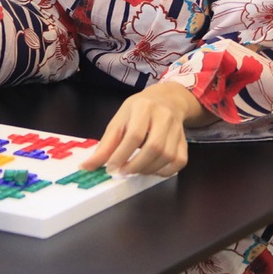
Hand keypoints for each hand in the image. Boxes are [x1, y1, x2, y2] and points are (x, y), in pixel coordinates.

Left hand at [79, 82, 209, 176]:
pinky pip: (179, 162)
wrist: (167, 100)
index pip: (134, 135)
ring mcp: (177, 129)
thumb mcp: (119, 120)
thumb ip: (106, 144)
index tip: (110, 168)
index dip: (122, 154)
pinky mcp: (184, 141)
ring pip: (168, 156)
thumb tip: (88, 167)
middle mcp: (164, 117)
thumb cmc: (138, 111)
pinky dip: (164, 172)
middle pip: (154, 147)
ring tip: (134, 171)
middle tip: (122, 173)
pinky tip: (151, 169)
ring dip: (148, 170)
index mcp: (143, 107)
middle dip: (136, 165)